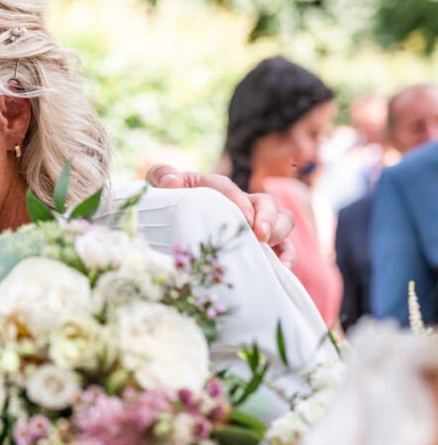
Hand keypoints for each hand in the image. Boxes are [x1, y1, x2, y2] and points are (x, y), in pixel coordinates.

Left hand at [146, 164, 294, 245]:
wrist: (166, 228)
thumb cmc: (166, 206)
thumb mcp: (157, 187)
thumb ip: (160, 175)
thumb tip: (173, 181)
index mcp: (213, 188)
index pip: (228, 188)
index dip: (238, 201)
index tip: (243, 218)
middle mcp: (240, 204)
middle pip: (265, 202)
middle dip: (267, 217)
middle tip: (258, 234)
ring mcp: (254, 225)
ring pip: (281, 222)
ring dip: (279, 233)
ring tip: (268, 248)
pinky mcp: (261, 246)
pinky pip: (284, 248)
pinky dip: (287, 257)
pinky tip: (282, 269)